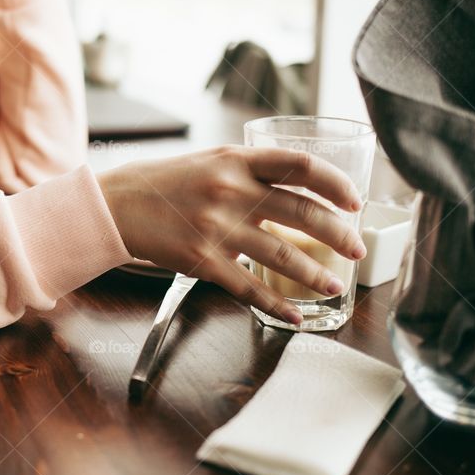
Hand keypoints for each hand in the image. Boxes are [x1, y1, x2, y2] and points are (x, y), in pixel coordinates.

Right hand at [97, 145, 366, 323]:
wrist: (116, 206)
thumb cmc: (164, 183)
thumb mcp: (210, 161)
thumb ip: (250, 170)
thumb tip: (297, 187)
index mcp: (235, 160)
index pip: (300, 165)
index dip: (335, 183)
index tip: (355, 201)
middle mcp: (230, 191)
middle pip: (302, 213)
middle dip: (338, 235)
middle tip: (357, 249)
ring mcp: (217, 228)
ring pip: (282, 255)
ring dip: (315, 275)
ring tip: (334, 286)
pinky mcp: (203, 261)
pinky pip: (249, 288)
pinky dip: (277, 304)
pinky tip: (295, 314)